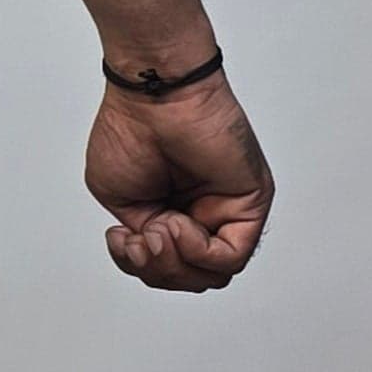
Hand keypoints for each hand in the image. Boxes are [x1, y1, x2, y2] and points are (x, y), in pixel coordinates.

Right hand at [86, 70, 274, 292]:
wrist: (153, 93)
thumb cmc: (131, 131)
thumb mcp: (123, 204)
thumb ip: (143, 243)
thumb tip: (163, 252)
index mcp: (173, 214)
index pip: (167, 268)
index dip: (140, 267)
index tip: (120, 237)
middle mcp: (204, 213)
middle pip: (190, 278)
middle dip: (157, 270)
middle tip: (140, 242)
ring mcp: (228, 210)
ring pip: (212, 274)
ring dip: (174, 263)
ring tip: (157, 230)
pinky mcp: (250, 204)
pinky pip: (231, 255)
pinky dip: (197, 251)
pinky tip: (177, 225)